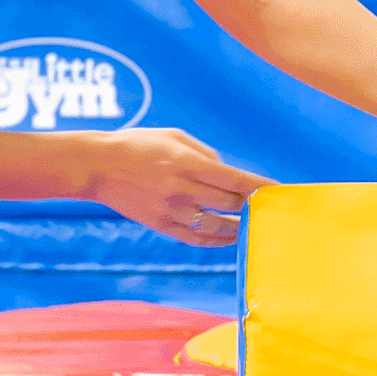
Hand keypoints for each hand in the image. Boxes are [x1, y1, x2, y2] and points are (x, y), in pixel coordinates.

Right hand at [84, 127, 268, 244]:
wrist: (97, 166)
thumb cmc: (137, 144)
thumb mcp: (173, 136)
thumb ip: (204, 152)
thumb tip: (226, 172)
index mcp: (186, 162)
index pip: (234, 179)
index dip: (260, 187)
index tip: (279, 190)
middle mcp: (182, 188)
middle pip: (230, 203)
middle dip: (251, 205)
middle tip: (266, 206)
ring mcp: (171, 209)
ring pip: (217, 224)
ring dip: (238, 225)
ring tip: (251, 224)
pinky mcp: (161, 225)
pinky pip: (196, 237)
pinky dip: (216, 239)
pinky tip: (228, 236)